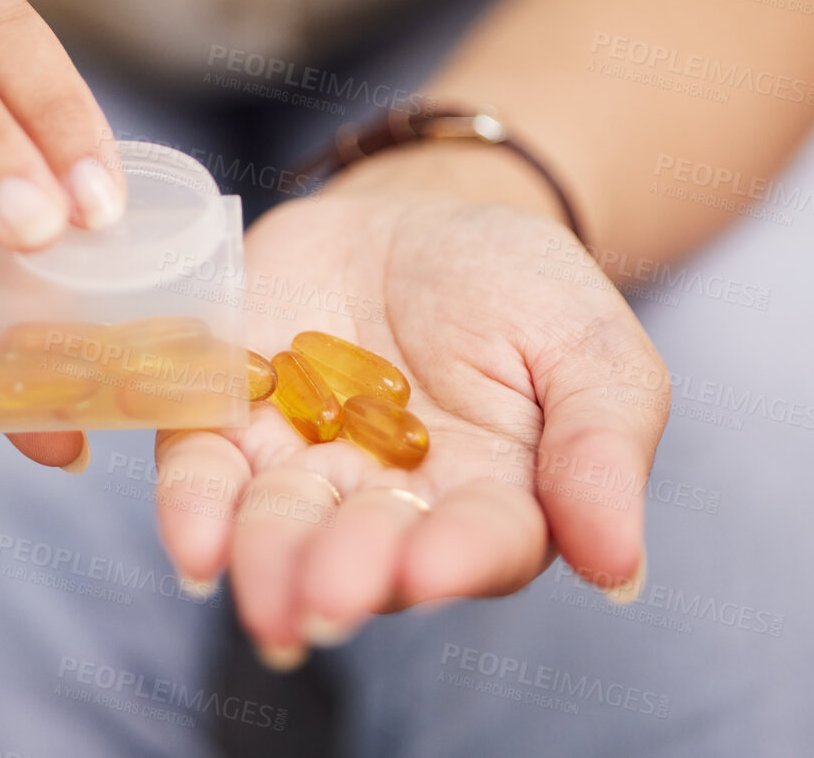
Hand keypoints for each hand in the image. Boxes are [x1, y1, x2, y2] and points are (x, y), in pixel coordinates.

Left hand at [152, 165, 670, 665]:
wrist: (419, 215)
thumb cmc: (520, 290)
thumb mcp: (591, 346)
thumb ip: (603, 447)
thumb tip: (622, 572)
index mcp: (492, 502)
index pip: (480, 544)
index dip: (454, 558)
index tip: (428, 569)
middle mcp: (391, 506)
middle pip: (365, 552)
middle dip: (342, 574)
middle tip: (323, 598)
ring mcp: (304, 467)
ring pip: (279, 526)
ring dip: (264, 560)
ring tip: (255, 587)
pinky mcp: (231, 420)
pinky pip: (204, 470)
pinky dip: (193, 506)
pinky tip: (192, 542)